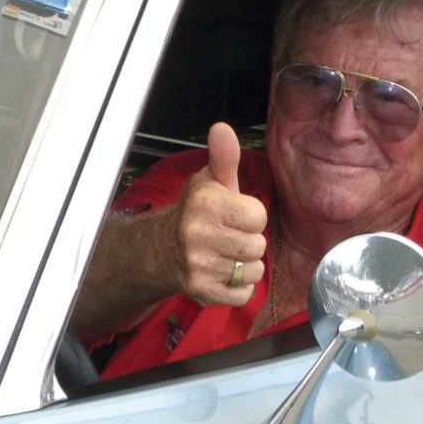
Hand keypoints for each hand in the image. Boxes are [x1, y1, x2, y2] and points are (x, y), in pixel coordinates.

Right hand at [170, 122, 267, 305]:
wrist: (163, 250)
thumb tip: (222, 129)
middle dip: (249, 243)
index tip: (235, 215)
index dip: (252, 217)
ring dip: (245, 266)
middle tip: (229, 237)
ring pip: (253, 272)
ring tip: (225, 255)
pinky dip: (239, 288)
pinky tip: (223, 274)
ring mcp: (197, 264)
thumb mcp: (211, 181)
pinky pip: (243, 295)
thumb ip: (224, 157)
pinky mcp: (200, 291)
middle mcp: (196, 233)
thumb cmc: (197, 213)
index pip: (259, 216)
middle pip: (258, 246)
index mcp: (204, 203)